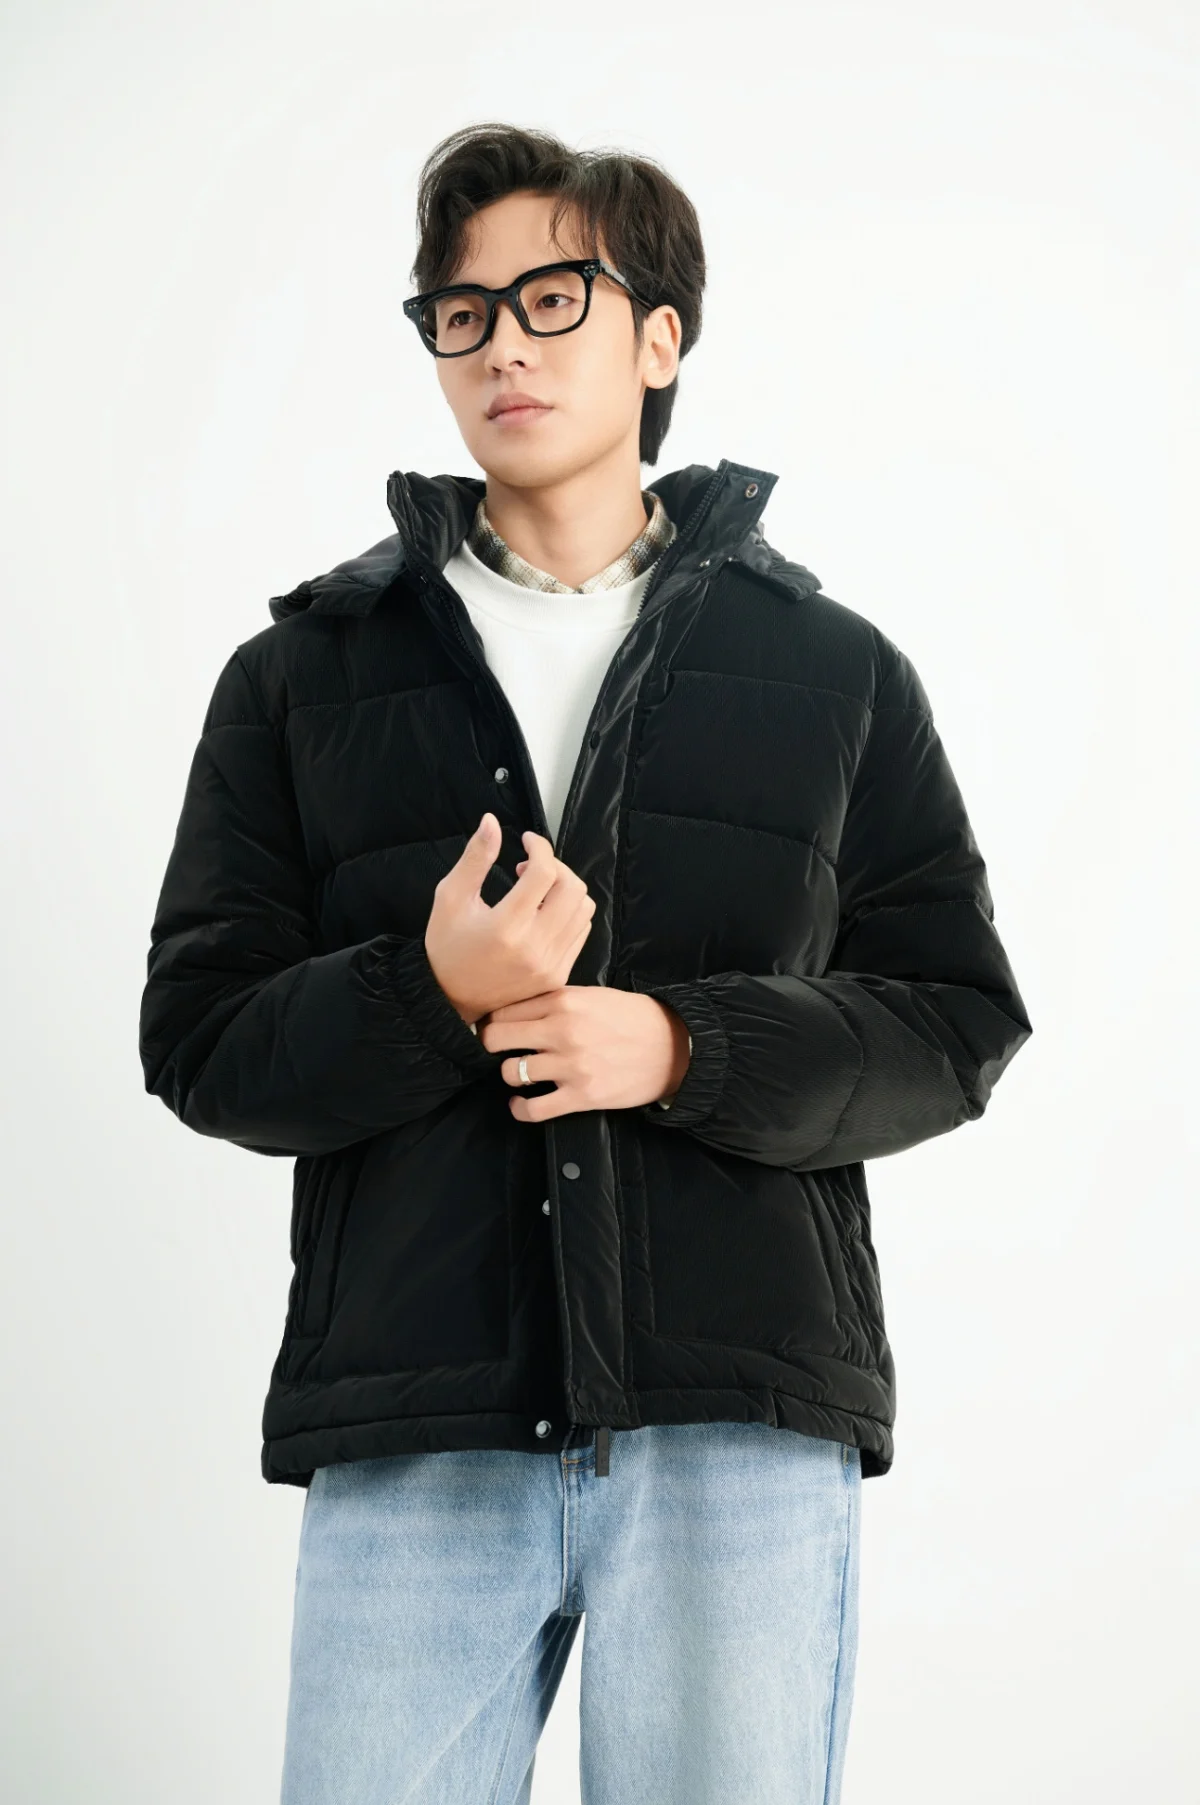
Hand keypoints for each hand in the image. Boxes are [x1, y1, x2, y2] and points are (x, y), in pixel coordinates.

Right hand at [424, 815, 595, 1023]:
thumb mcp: (451, 897)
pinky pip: (581, 932)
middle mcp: (534, 947)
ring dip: (565, 888)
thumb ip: (475, 858)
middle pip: (572, 888)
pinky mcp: (558, 975)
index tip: (527, 842)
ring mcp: (550, 964)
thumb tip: (492, 821)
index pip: (544, 872)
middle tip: (532, 866)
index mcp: (506, 926)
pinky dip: (569, 912)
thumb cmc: (447, 946)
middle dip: (556, 866)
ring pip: (583, 908)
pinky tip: (544, 912)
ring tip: (538, 890)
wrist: (451, 999)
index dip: (540, 847)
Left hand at [478, 985, 691, 1122]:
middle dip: (491, 1045)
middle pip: (497, 1039)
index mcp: (564, 1002)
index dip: (493, 1020)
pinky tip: (520, 1103)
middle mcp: (562, 1031)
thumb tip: (516, 1010)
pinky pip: (534, 1109)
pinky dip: (520, 1109)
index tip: (493, 1027)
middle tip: (498, 1050)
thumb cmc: (633, 1019)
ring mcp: (571, 1066)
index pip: (505, 1010)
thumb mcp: (592, 996)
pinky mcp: (582, 1096)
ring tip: (519, 1074)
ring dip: (510, 1075)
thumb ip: (555, 1001)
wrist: (673, 1047)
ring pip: (511, 1072)